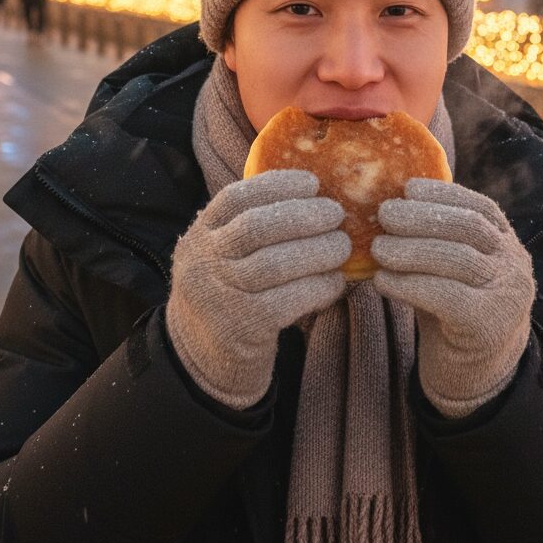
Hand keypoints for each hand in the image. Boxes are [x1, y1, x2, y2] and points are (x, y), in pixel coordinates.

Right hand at [166, 169, 349, 409]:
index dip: (277, 185)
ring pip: (274, 264)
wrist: (203, 360)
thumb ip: (254, 226)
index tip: (312, 183)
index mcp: (200, 235)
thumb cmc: (230, 294)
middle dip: (304, 215)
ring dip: (318, 250)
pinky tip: (335, 281)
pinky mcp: (242, 328)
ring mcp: (219, 296)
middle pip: (256, 227)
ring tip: (343, 246)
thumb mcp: (224, 255)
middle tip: (337, 213)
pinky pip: (287, 301)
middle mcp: (203, 262)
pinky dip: (318, 287)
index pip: (235, 197)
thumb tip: (315, 196)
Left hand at [372, 178, 535, 418]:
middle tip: (383, 214)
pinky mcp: (487, 325)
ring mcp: (506, 295)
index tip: (407, 187)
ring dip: (411, 249)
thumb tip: (388, 202)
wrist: (477, 378)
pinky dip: (409, 284)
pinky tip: (382, 281)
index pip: (480, 207)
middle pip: (468, 228)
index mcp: (507, 243)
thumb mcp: (450, 268)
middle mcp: (514, 264)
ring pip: (458, 258)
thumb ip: (435, 238)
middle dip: (422, 217)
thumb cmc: (452, 312)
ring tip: (377, 248)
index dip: (443, 193)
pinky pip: (446, 296)